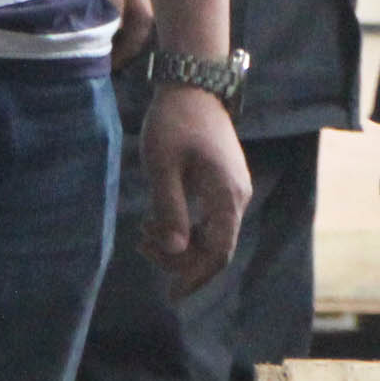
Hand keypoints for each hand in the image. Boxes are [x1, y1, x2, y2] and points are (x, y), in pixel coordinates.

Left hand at [140, 81, 251, 297]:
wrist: (193, 86)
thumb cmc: (174, 123)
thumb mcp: (163, 167)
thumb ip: (169, 210)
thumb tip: (175, 250)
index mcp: (226, 195)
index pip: (217, 251)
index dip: (195, 276)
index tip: (170, 295)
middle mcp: (237, 196)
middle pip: (215, 248)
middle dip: (179, 259)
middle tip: (142, 249)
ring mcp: (233, 189)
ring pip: (212, 235)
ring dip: (180, 244)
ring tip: (143, 235)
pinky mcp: (224, 182)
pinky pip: (210, 219)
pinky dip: (186, 228)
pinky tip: (157, 222)